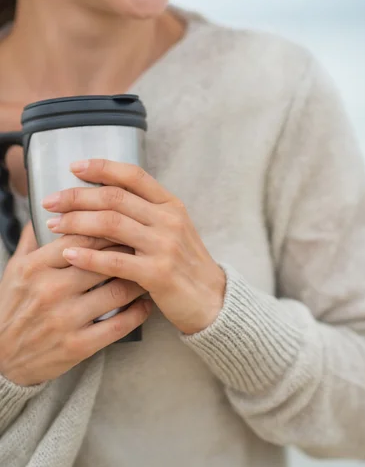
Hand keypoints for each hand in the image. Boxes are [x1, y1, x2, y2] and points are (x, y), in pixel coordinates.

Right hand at [0, 224, 149, 386]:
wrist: (2, 358)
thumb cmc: (12, 308)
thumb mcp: (14, 270)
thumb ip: (33, 239)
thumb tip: (49, 210)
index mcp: (36, 267)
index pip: (83, 236)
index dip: (110, 228)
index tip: (125, 225)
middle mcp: (51, 290)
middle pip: (105, 260)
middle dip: (130, 251)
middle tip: (145, 246)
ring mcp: (66, 319)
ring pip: (118, 290)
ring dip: (139, 280)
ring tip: (148, 273)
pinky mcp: (78, 346)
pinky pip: (120, 324)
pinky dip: (139, 313)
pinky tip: (145, 304)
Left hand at [43, 159, 225, 335]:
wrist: (212, 301)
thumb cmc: (184, 264)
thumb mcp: (172, 230)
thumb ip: (145, 214)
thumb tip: (101, 200)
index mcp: (171, 205)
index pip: (133, 175)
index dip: (102, 167)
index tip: (74, 166)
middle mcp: (169, 220)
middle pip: (115, 198)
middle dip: (78, 197)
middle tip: (50, 201)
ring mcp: (165, 245)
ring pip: (111, 224)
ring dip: (77, 222)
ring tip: (53, 224)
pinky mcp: (158, 274)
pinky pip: (115, 261)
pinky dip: (88, 256)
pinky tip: (68, 254)